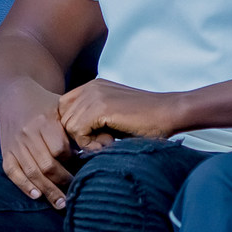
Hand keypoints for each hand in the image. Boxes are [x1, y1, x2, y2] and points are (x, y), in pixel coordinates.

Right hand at [0, 84, 80, 208]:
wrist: (13, 96)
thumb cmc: (44, 104)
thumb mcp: (63, 108)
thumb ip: (79, 125)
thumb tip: (101, 147)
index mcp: (45, 121)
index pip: (60, 149)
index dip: (71, 161)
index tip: (82, 169)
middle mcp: (28, 134)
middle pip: (47, 165)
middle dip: (62, 182)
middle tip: (75, 194)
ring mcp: (15, 144)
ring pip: (32, 172)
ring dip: (47, 191)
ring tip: (61, 204)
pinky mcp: (5, 151)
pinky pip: (12, 172)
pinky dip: (24, 186)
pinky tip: (36, 196)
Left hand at [57, 78, 185, 145]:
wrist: (170, 113)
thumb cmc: (146, 120)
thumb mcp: (112, 115)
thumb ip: (91, 119)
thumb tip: (68, 138)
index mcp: (92, 86)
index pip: (63, 109)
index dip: (73, 127)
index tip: (93, 138)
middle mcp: (90, 86)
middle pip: (62, 118)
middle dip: (77, 136)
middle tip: (102, 142)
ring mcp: (94, 95)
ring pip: (68, 127)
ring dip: (84, 141)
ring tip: (108, 142)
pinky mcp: (100, 107)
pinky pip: (77, 132)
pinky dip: (90, 144)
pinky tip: (109, 143)